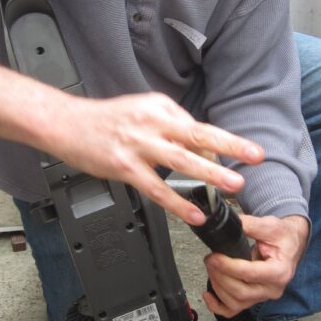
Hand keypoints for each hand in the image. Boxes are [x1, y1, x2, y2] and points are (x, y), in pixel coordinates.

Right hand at [0, 54, 264, 224]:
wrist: (64, 123)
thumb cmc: (104, 120)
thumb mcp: (141, 111)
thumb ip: (170, 127)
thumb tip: (200, 148)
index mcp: (159, 107)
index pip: (197, 126)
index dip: (221, 142)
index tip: (244, 153)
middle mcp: (151, 122)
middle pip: (198, 133)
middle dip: (231, 144)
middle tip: (255, 155)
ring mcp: (137, 144)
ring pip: (180, 160)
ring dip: (210, 172)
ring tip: (233, 184)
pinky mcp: (123, 167)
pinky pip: (156, 188)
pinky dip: (177, 202)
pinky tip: (194, 213)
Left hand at [202, 214, 308, 316]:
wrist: (290, 244)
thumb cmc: (283, 237)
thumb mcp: (270, 225)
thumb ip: (250, 224)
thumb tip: (231, 224)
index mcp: (280, 271)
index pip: (250, 274)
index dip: (228, 266)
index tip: (215, 257)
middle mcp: (273, 288)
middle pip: (241, 292)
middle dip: (220, 276)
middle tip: (210, 260)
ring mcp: (263, 296)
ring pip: (235, 303)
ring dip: (218, 287)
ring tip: (211, 269)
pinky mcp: (254, 299)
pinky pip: (234, 310)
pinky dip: (218, 306)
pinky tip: (208, 295)